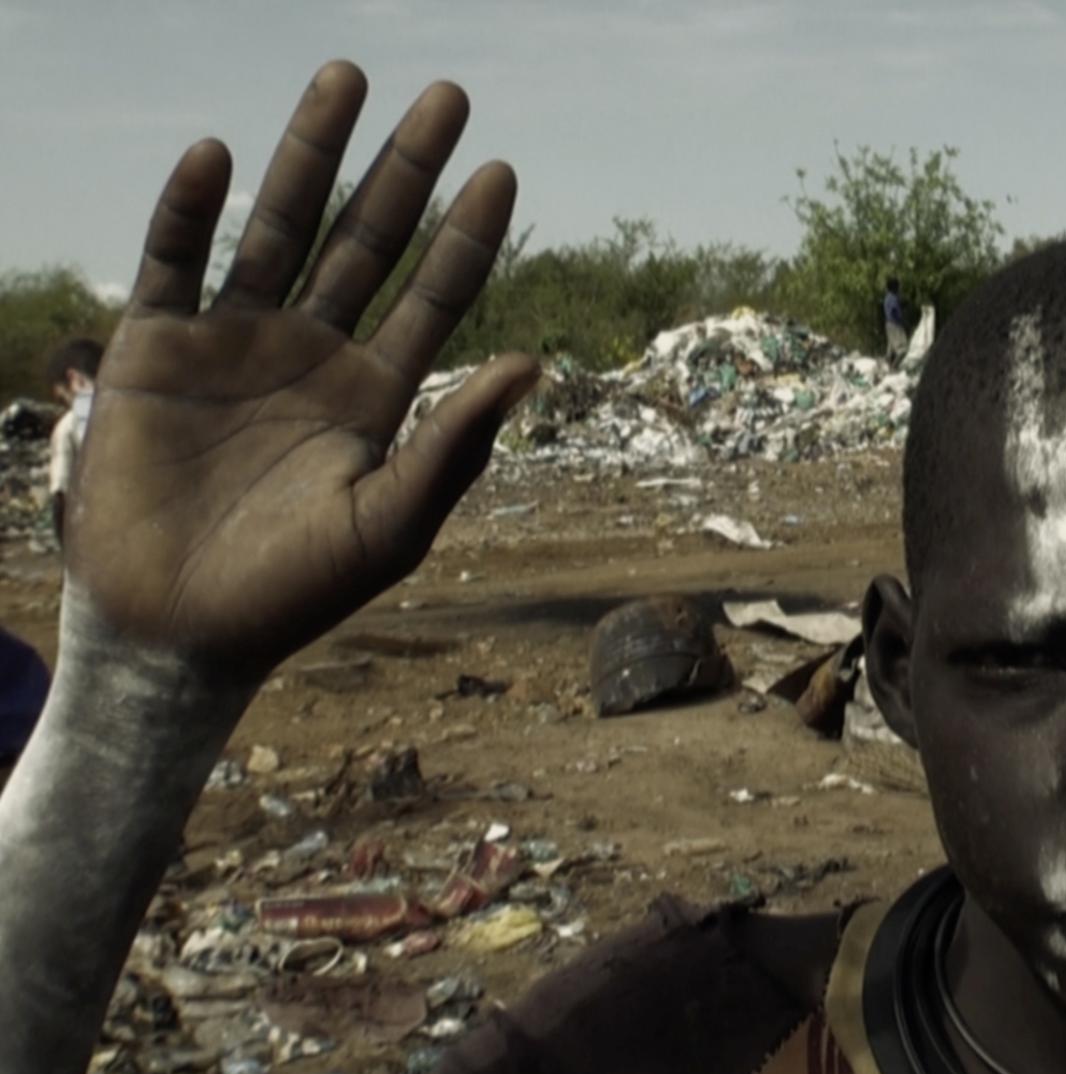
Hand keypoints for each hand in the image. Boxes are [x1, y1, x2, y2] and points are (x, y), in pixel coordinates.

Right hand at [66, 61, 537, 685]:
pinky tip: (219, 155)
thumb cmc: (296, 591)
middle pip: (367, 239)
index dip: (466, 235)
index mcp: (376, 392)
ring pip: (280, 226)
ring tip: (346, 78)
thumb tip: (535, 361)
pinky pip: (175, 260)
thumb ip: (455, 443)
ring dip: (309, 152)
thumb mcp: (392, 521)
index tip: (501, 172)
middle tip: (448, 95)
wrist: (182, 631)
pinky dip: (191, 209)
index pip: (434, 295)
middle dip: (404, 168)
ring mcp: (236, 341)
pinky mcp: (159, 347)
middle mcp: (313, 352)